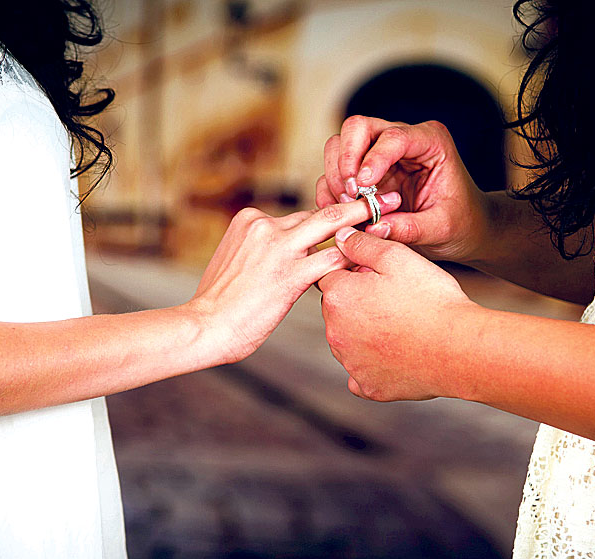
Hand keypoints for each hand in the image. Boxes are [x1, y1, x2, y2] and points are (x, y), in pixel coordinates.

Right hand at [191, 199, 389, 364]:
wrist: (204, 326)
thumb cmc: (220, 303)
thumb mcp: (236, 262)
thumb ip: (263, 250)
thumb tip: (288, 255)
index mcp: (250, 220)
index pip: (300, 216)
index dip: (331, 217)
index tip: (354, 208)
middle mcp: (264, 226)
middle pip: (320, 212)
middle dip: (357, 205)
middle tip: (388, 197)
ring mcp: (277, 247)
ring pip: (330, 226)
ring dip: (363, 222)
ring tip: (390, 216)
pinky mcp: (289, 273)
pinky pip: (331, 260)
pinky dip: (353, 257)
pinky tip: (372, 258)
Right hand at [317, 116, 499, 264]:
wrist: (464, 231)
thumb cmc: (461, 223)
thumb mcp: (442, 228)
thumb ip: (411, 228)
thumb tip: (373, 229)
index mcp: (430, 142)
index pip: (393, 137)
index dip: (373, 159)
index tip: (362, 187)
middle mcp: (401, 140)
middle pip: (358, 128)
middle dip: (346, 160)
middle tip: (351, 194)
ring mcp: (379, 155)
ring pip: (339, 145)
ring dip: (336, 176)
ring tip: (348, 207)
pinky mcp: (365, 174)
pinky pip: (334, 173)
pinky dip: (330, 192)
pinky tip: (341, 213)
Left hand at [318, 226, 479, 401]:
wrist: (459, 348)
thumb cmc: (431, 301)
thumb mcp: (397, 257)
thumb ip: (363, 245)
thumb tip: (342, 238)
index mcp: (338, 297)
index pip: (332, 276)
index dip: (356, 272)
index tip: (381, 277)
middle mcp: (335, 332)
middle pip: (338, 309)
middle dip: (358, 302)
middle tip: (396, 300)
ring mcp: (350, 363)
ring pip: (350, 340)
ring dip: (366, 333)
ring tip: (402, 326)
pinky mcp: (368, 386)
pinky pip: (362, 373)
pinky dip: (374, 365)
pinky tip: (396, 355)